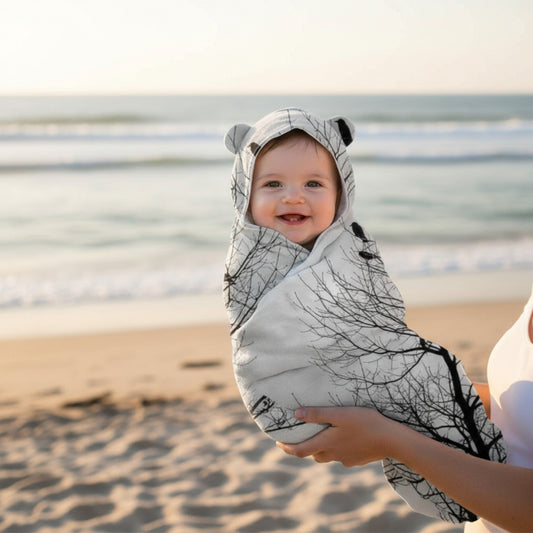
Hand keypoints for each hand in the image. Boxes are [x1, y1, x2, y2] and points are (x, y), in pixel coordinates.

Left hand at [277, 406, 398, 466]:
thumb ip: (318, 414)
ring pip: (326, 455)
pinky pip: (341, 456)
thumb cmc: (365, 422)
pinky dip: (336, 448)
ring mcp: (345, 459)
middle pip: (312, 453)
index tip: (278, 443)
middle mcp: (333, 454)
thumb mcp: (339, 414)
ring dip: (320, 448)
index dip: (286, 448)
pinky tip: (343, 438)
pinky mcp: (356, 460)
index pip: (299, 450)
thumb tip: (296, 414)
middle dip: (303, 446)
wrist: (391, 440)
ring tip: (320, 435)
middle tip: (299, 436)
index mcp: (326, 443)